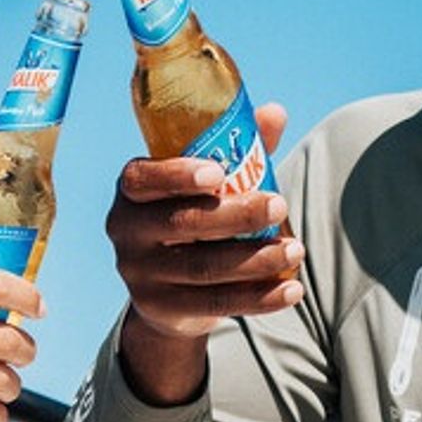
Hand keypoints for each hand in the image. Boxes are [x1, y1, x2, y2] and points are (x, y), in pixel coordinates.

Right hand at [106, 102, 300, 402]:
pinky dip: (258, 298)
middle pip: (183, 224)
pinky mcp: (161, 309)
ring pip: (202, 268)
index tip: (219, 174)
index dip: (177, 176)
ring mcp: (140, 274)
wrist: (164, 289)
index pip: (143, 179)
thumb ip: (235, 148)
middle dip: (237, 216)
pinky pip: (214, 304)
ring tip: (295, 250)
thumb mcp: (204, 183)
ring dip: (255, 260)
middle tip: (281, 204)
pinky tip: (292, 290)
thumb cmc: (191, 214)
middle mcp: (126, 231)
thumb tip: (275, 112)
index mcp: (131, 190)